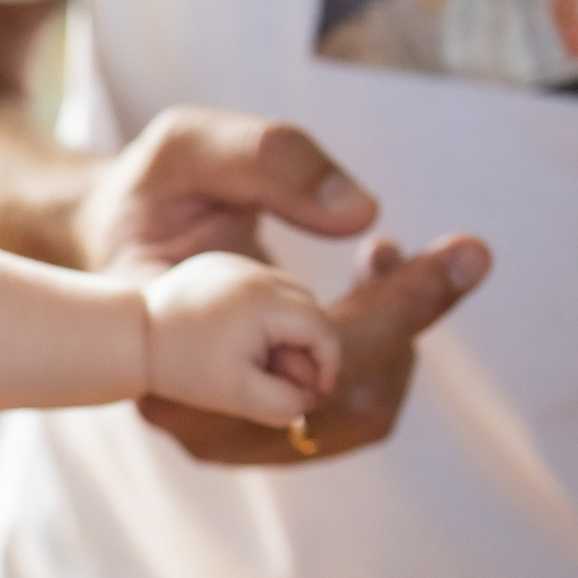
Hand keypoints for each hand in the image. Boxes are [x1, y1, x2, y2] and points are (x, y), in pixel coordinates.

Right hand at [73, 106, 489, 463]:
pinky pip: (347, 413)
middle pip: (351, 397)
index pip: (318, 352)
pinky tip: (367, 287)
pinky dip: (380, 351)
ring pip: (359, 415)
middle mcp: (195, 411)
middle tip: (456, 250)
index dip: (400, 306)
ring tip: (384, 260)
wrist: (107, 246)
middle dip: (409, 316)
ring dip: (397, 336)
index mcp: (171, 343)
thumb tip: (359, 215)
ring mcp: (224, 432)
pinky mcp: (252, 430)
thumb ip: (269, 161)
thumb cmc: (147, 191)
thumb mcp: (190, 145)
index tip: (470, 248)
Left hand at [142, 252, 339, 424]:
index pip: (322, 331)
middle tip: (279, 378)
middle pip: (309, 310)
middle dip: (304, 347)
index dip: (326, 365)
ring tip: (252, 360)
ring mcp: (236, 264)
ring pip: (287, 299)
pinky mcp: (219, 265)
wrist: (128, 334)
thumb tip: (311, 396)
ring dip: (284, 332)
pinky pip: (259, 291)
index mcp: (264, 299)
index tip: (314, 392)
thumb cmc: (181, 366)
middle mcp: (255, 273)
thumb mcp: (237, 394)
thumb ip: (285, 402)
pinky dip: (260, 317)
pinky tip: (234, 342)